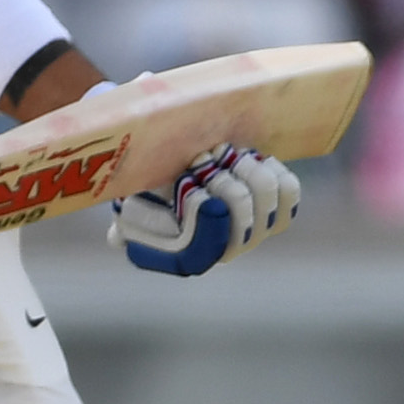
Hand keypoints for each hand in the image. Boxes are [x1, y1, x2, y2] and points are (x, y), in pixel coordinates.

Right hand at [104, 145, 299, 276]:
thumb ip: (123, 223)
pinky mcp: (280, 205)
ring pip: (267, 192)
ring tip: (224, 154)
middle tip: (203, 158)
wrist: (185, 165)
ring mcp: (260, 225)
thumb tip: (116, 239)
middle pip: (242, 206)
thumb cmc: (154, 187)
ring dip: (243, 165)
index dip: (204, 199)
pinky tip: (250, 159)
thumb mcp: (134, 204)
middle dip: (222, 176)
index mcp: (201, 250)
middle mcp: (233, 244)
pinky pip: (288, 190)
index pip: (215, 231)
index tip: (186, 176)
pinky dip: (270, 168)